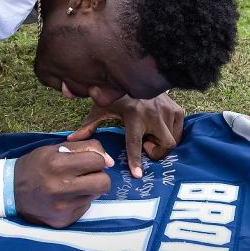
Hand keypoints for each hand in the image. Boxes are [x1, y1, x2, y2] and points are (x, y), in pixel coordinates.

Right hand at [12, 141, 113, 228]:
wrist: (9, 191)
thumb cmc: (35, 166)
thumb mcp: (54, 149)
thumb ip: (83, 148)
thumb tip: (109, 160)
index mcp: (57, 165)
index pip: (97, 161)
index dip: (97, 159)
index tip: (89, 161)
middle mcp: (59, 188)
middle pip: (103, 182)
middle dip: (99, 176)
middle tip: (87, 175)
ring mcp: (62, 208)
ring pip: (96, 196)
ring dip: (89, 189)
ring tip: (73, 186)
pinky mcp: (63, 221)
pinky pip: (85, 208)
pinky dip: (80, 201)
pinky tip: (65, 198)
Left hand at [67, 93, 183, 178]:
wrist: (139, 75)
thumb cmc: (120, 97)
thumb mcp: (102, 108)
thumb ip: (88, 125)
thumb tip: (70, 140)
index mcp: (133, 115)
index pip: (134, 143)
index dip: (135, 160)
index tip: (138, 175)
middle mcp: (153, 113)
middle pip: (164, 145)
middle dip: (156, 152)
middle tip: (145, 145)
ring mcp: (168, 111)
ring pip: (173, 140)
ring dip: (162, 144)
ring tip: (151, 135)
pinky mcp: (177, 109)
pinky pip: (179, 132)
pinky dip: (171, 135)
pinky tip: (160, 129)